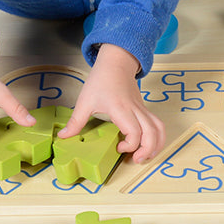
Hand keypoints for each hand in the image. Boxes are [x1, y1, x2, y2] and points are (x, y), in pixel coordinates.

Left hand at [58, 44, 164, 162]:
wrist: (116, 62)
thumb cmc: (101, 79)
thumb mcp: (85, 101)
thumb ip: (76, 121)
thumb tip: (63, 136)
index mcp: (121, 109)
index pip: (134, 132)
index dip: (130, 145)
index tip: (118, 147)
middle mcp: (135, 110)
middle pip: (152, 132)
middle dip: (148, 150)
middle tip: (136, 160)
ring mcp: (142, 109)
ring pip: (159, 128)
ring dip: (156, 144)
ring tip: (147, 155)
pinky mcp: (144, 108)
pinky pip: (156, 124)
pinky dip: (156, 136)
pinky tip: (147, 145)